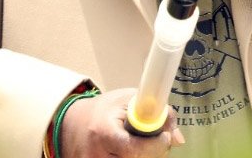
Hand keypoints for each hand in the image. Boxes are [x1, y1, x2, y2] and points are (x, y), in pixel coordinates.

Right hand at [57, 87, 183, 157]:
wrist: (73, 124)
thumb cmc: (105, 111)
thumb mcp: (129, 100)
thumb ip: (157, 113)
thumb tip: (178, 138)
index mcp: (103, 132)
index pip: (134, 149)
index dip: (155, 145)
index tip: (164, 137)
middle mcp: (96, 155)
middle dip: (153, 153)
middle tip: (158, 142)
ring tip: (142, 146)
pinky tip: (133, 153)